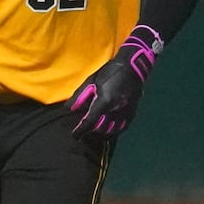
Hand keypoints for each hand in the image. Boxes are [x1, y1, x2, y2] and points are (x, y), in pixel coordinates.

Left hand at [68, 26, 163, 140]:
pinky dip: (114, 130)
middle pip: (100, 129)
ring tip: (95, 129)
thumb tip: (69, 109)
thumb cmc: (110, 72)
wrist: (133, 67)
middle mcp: (115, 110)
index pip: (90, 122)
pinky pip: (122, 127)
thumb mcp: (92, 81)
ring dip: (102, 132)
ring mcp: (125, 112)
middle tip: (85, 128)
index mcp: (104, 101)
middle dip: (91, 131)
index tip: (75, 136)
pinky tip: (109, 128)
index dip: (81, 131)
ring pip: (112, 131)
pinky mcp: (132, 112)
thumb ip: (80, 96)